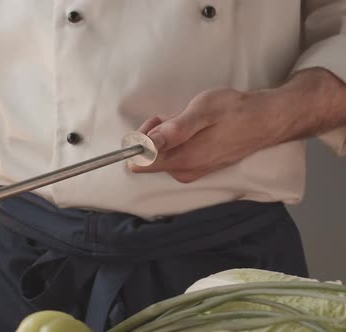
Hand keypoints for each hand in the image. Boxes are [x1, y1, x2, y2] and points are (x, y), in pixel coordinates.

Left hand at [130, 68, 345, 182]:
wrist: (267, 119)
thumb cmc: (236, 111)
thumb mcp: (203, 111)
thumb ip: (173, 129)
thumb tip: (146, 143)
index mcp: (183, 160)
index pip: (140, 161)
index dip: (141, 139)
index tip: (156, 123)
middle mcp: (185, 172)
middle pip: (149, 157)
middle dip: (154, 134)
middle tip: (175, 116)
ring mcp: (192, 171)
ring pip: (162, 153)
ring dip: (167, 134)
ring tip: (189, 119)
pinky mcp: (198, 167)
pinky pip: (174, 154)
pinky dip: (177, 139)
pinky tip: (194, 127)